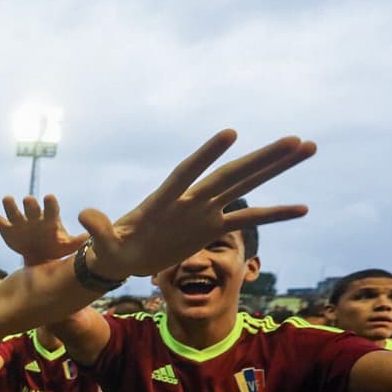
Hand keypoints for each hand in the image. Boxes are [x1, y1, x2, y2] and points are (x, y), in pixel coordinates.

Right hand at [0, 195, 87, 266]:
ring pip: (14, 211)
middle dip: (31, 205)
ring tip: (8, 199)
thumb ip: (78, 241)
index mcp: (50, 219)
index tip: (49, 198)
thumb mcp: (67, 246)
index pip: (51, 209)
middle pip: (32, 208)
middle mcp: (34, 217)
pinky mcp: (8, 228)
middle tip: (29, 200)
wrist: (39, 255)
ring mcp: (20, 221)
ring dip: (11, 206)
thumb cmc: (55, 248)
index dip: (50, 204)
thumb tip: (92, 239)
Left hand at [75, 130, 315, 278]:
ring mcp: (204, 212)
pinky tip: (303, 208)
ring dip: (275, 170)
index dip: (205, 156)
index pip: (187, 174)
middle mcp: (189, 200)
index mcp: (164, 201)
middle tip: (295, 139)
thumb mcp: (102, 244)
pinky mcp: (211, 229)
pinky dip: (274, 214)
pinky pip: (248, 222)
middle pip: (230, 175)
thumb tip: (84, 214)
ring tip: (307, 148)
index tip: (230, 134)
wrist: (120, 258)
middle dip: (261, 158)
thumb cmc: (110, 249)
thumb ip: (98, 229)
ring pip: (245, 188)